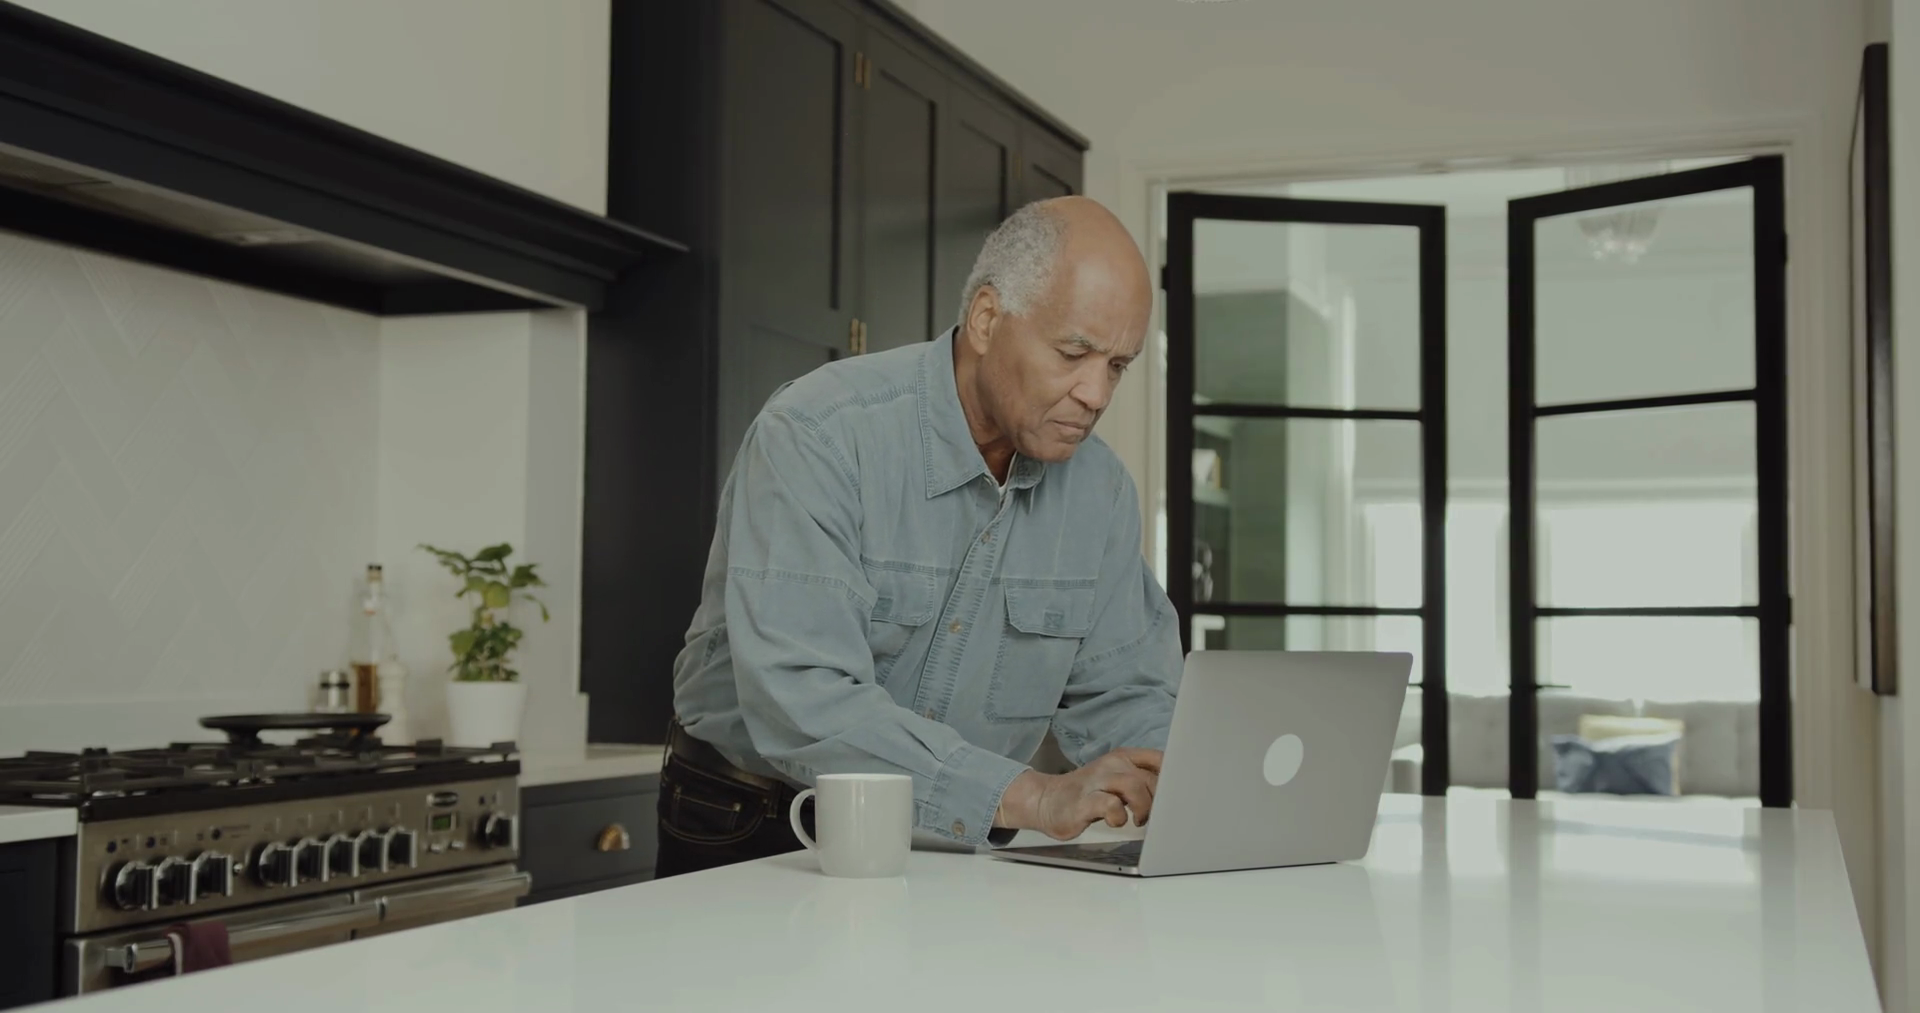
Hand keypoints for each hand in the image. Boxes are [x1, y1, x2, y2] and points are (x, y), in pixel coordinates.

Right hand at [996, 748, 1162, 840]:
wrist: (1047, 800)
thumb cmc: (1088, 794)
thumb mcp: (1117, 780)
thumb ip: (1142, 781)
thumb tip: (1175, 794)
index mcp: (1123, 758)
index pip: (1159, 759)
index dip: (1174, 778)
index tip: (1177, 796)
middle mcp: (1112, 765)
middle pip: (1151, 777)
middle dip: (1159, 800)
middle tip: (1153, 815)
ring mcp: (1098, 781)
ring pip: (1134, 786)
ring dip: (1143, 807)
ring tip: (1138, 819)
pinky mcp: (1085, 801)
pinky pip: (1111, 805)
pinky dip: (1119, 816)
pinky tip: (1115, 821)